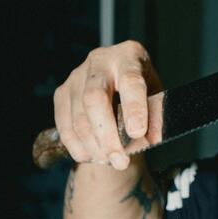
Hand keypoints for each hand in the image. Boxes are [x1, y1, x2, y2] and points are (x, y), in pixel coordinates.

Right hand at [53, 41, 161, 170]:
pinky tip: (94, 157)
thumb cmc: (142, 92)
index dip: (134, 108)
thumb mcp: (156, 98)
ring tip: (112, 162)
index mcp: (128, 56)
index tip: (138, 133)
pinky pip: (65, 128)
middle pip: (94, 99)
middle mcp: (98, 61)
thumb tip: (153, 137)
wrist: (118, 87)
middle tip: (120, 161)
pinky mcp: (62, 95)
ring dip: (95, 147)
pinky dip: (79, 148)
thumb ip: (156, 115)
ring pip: (78, 118)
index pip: (130, 81)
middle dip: (107, 136)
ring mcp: (76, 77)